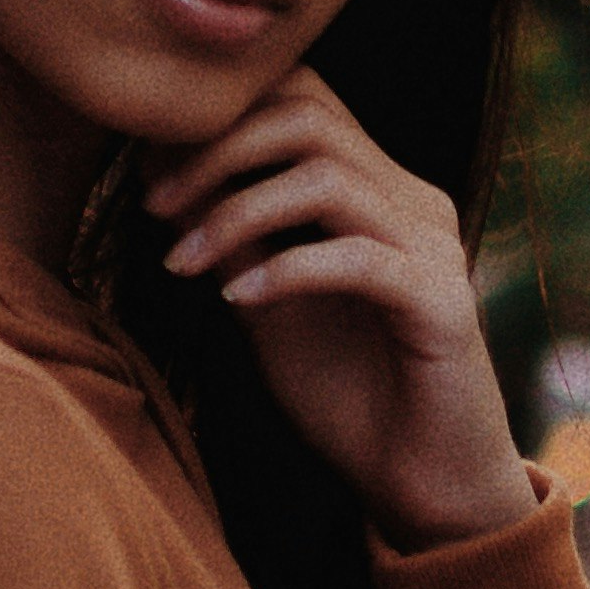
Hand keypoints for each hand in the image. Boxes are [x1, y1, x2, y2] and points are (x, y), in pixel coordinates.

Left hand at [141, 77, 537, 551]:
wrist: (424, 486)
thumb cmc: (349, 397)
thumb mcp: (267, 308)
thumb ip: (233, 241)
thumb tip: (163, 177)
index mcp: (378, 190)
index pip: (303, 102)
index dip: (220, 121)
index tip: (148, 174)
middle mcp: (412, 202)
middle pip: (311, 118)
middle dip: (217, 152)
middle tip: (154, 207)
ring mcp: (433, 247)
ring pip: (327, 179)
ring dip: (237, 213)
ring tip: (183, 261)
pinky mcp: (441, 302)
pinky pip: (356, 259)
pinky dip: (284, 269)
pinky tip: (235, 300)